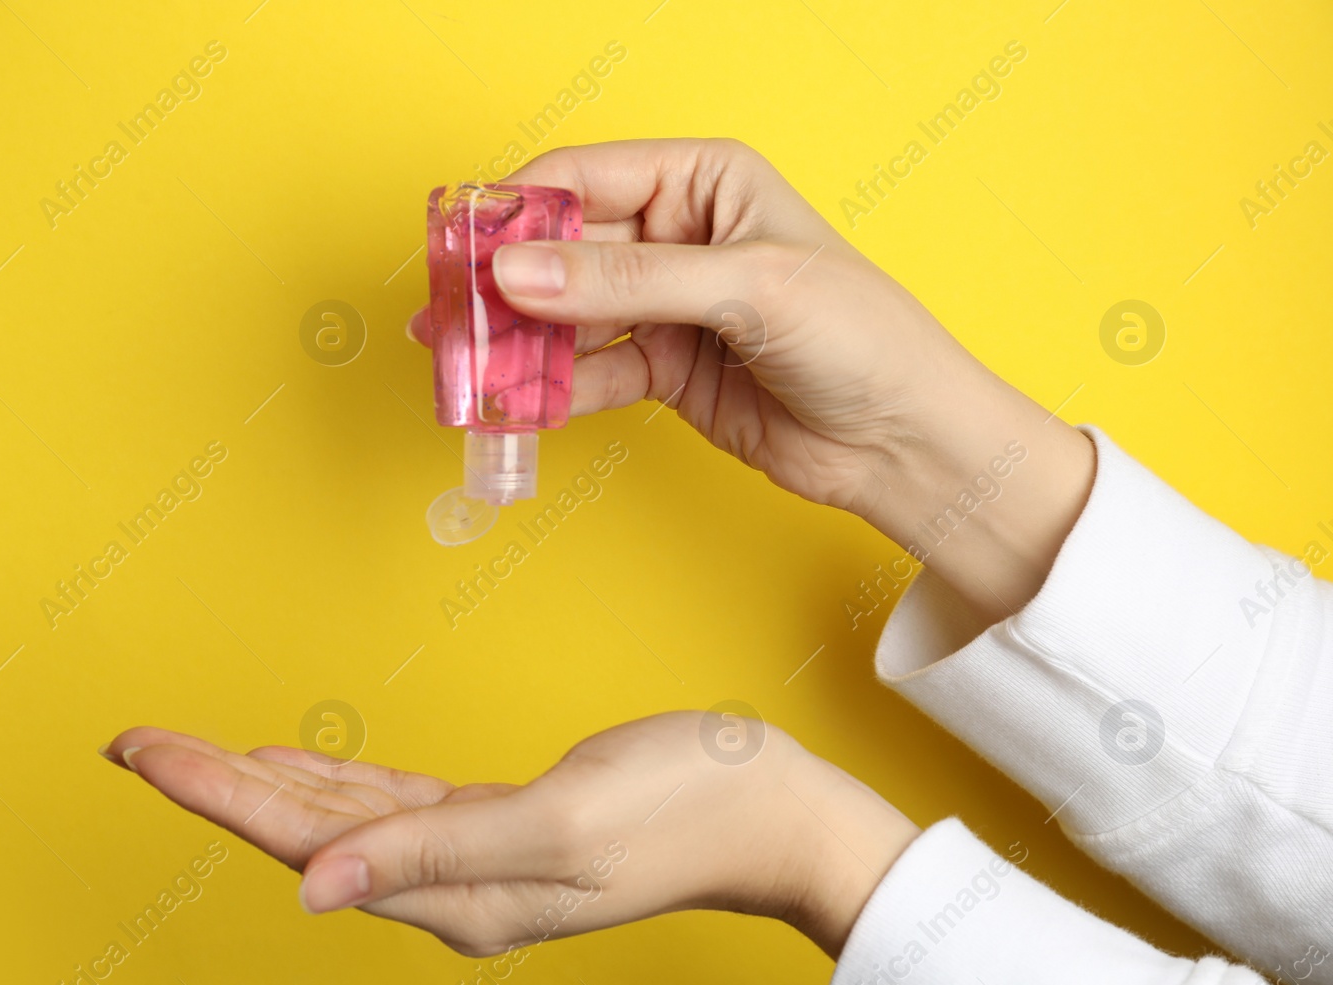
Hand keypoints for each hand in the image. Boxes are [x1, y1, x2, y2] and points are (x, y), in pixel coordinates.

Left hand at [102, 712, 918, 958]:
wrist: (774, 810)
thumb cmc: (686, 807)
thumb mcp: (561, 823)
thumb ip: (432, 850)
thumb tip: (311, 889)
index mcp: (454, 892)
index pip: (304, 840)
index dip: (215, 794)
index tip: (139, 751)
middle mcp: (448, 885)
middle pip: (304, 830)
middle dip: (214, 785)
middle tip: (132, 741)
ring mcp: (472, 857)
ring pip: (338, 817)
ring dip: (260, 781)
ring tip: (187, 751)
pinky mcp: (498, 823)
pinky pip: (388, 805)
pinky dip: (332, 783)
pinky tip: (295, 764)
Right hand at [407, 138, 1095, 623]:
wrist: (904, 443)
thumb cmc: (859, 338)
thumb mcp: (743, 292)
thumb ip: (625, 284)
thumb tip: (517, 273)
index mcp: (704, 181)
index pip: (585, 179)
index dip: (516, 211)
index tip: (460, 249)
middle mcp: (677, 236)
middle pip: (563, 251)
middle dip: (504, 286)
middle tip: (442, 318)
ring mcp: (666, 306)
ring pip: (567, 316)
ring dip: (517, 343)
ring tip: (460, 367)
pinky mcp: (663, 369)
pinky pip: (590, 372)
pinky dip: (553, 390)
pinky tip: (515, 406)